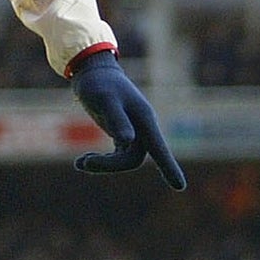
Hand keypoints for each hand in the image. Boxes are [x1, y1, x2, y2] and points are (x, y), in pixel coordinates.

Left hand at [69, 51, 186, 187]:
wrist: (93, 72)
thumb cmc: (99, 84)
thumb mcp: (105, 100)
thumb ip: (117, 119)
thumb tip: (128, 141)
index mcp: (144, 119)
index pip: (159, 149)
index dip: (169, 167)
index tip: (180, 187)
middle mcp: (142, 128)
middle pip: (133, 160)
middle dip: (109, 165)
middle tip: (82, 163)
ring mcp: (133, 132)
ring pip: (124, 160)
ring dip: (103, 165)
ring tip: (80, 163)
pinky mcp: (122, 134)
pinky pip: (117, 156)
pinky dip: (101, 162)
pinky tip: (82, 161)